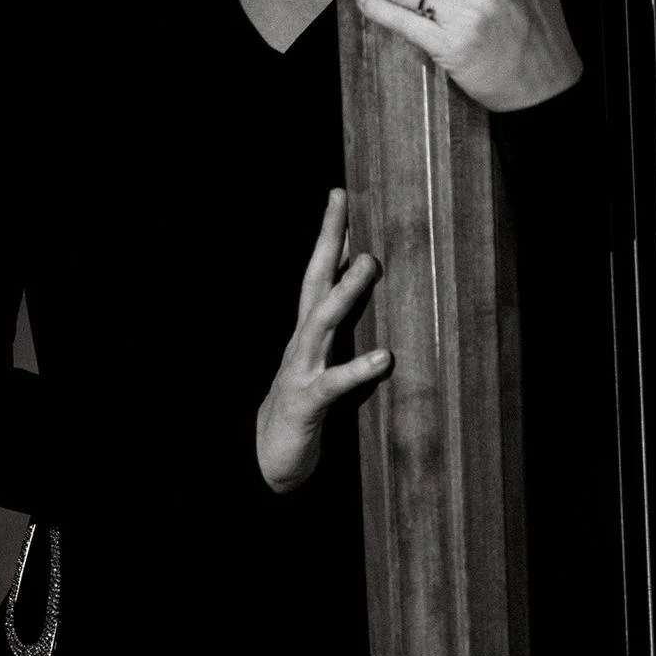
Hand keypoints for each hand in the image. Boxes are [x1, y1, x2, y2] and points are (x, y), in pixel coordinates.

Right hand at [257, 189, 390, 492]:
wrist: (268, 460)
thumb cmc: (304, 405)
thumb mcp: (323, 359)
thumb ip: (341, 326)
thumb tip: (364, 288)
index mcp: (307, 330)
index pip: (318, 272)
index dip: (328, 234)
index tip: (339, 194)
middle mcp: (302, 341)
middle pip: (313, 280)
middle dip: (326, 239)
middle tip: (342, 202)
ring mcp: (301, 369)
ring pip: (322, 321)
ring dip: (345, 290)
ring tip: (370, 262)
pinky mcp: (308, 402)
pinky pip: (335, 383)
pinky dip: (358, 369)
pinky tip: (386, 358)